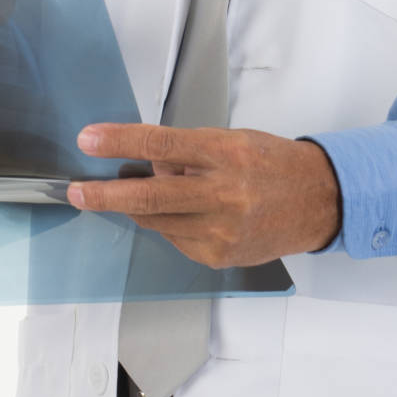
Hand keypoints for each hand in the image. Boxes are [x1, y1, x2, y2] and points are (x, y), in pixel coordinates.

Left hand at [68, 123, 340, 265]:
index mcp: (224, 154)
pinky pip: (177, 239)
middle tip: (76, 192)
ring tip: (142, 194)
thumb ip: (187, 151)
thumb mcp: (232, 140)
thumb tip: (145, 161)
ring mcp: (221, 230)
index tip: (88, 140)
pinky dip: (172, 225)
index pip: (160, 144)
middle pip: (149, 197)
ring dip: (140, 208)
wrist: (320, 202)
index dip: (119, 142)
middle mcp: (222, 194)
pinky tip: (190, 214)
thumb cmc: (273, 164)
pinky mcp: (219, 256)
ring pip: (158, 222)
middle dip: (105, 195)